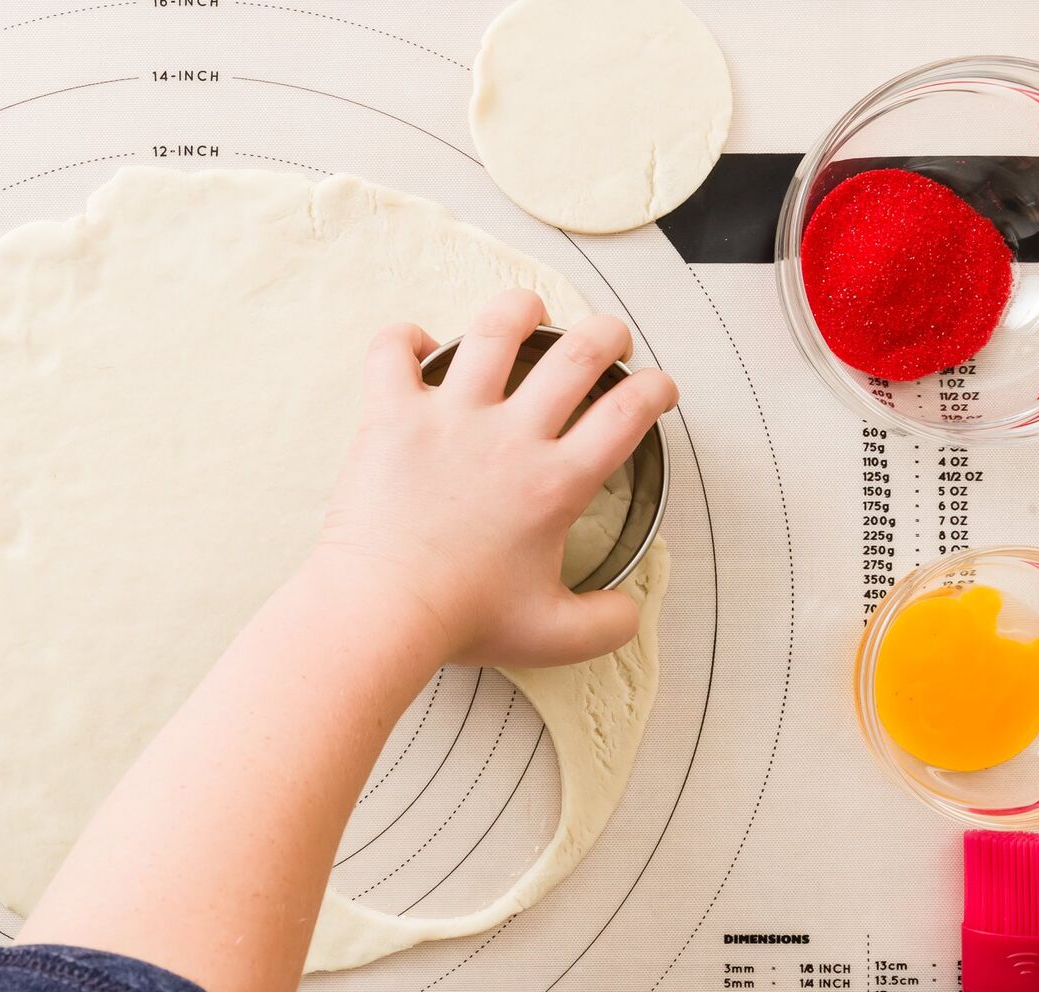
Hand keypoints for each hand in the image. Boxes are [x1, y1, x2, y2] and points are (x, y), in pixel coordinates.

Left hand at [317, 289, 677, 667]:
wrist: (381, 611)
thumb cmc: (460, 619)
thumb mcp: (551, 635)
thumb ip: (605, 624)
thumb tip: (629, 610)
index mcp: (555, 483)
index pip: (627, 415)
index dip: (655, 390)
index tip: (657, 388)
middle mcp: (510, 436)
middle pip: (577, 354)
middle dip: (607, 333)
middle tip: (609, 339)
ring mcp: (449, 417)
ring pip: (494, 330)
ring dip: (519, 309)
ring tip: (528, 311)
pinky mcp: (392, 415)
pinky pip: (392, 351)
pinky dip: (403, 338)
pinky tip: (416, 344)